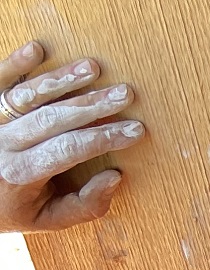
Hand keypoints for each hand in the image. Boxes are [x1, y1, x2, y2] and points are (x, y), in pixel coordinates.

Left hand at [0, 41, 145, 232]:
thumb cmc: (9, 207)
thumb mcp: (46, 219)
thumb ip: (84, 205)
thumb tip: (116, 177)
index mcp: (20, 173)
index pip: (70, 149)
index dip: (105, 138)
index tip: (135, 130)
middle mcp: (2, 144)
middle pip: (53, 118)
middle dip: (93, 104)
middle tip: (126, 93)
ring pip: (28, 95)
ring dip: (61, 79)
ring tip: (93, 68)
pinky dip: (15, 63)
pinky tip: (38, 50)